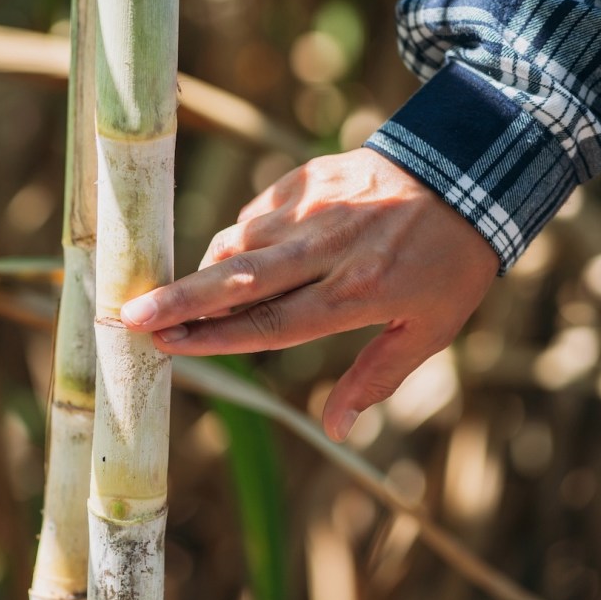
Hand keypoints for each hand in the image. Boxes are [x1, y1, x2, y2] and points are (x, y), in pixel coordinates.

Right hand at [120, 148, 498, 440]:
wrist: (470, 168)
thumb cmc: (450, 262)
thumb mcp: (430, 329)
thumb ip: (376, 377)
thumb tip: (335, 431)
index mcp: (358, 293)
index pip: (273, 323)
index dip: (217, 339)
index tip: (169, 346)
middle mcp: (329, 249)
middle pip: (240, 280)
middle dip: (181, 300)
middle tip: (129, 314)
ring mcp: (314, 207)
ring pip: (240, 243)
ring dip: (206, 272)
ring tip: (178, 296)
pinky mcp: (307, 177)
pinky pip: (256, 215)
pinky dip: (239, 240)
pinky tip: (237, 258)